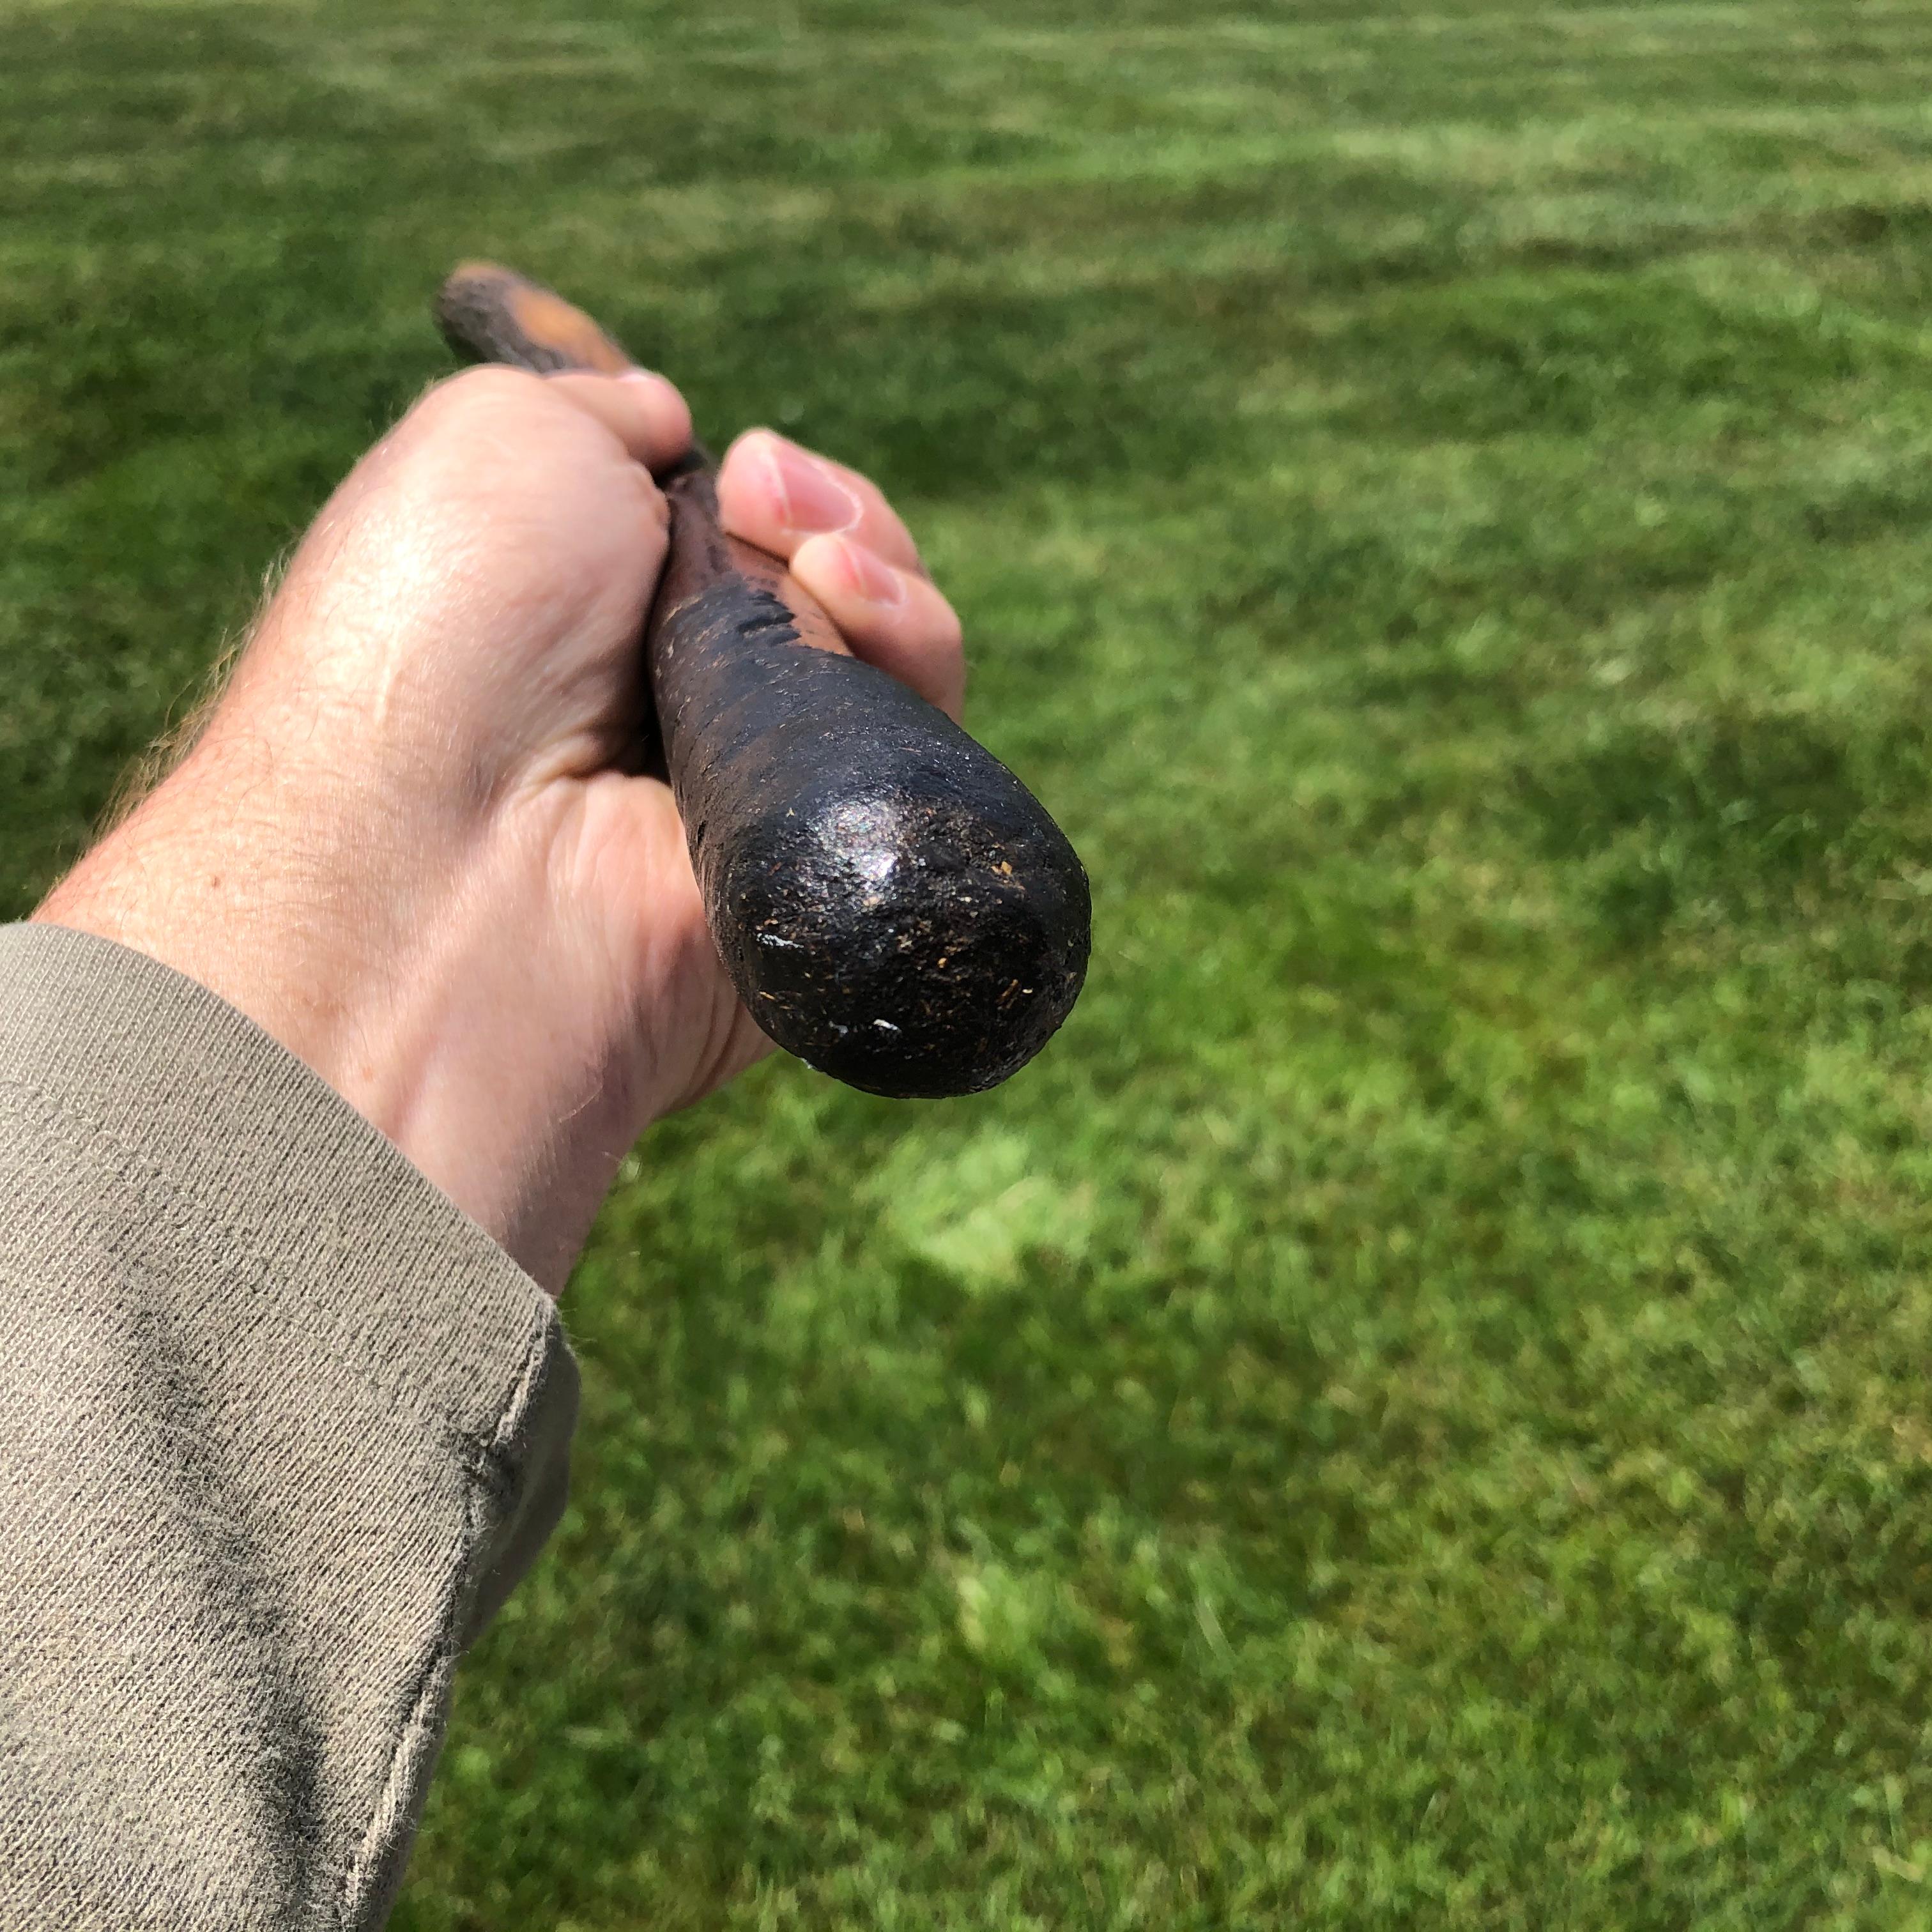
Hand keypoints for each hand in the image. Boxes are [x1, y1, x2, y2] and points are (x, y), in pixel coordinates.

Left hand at [34, 367, 965, 1290]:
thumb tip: (679, 424)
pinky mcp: (835, 873)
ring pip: (896, 661)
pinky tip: (846, 610)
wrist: (459, 837)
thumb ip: (609, 411)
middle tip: (760, 495)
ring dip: (873, 574)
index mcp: (591, 637)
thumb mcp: (500, 441)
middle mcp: (676, 725)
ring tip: (818, 566)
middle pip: (838, 594)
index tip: (735, 461)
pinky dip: (905, 651)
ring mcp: (761, 805)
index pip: (742, 553)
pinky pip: (929, 746)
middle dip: (829, 518)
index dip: (768, 491)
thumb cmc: (445, 628)